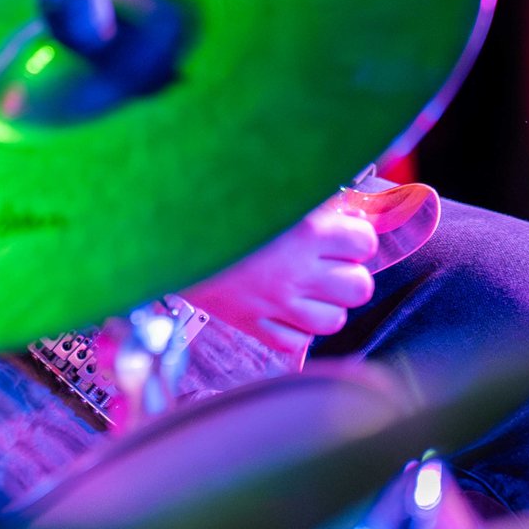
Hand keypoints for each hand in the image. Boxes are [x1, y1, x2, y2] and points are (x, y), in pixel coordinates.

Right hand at [184, 196, 377, 359]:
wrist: (163, 228)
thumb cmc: (216, 201)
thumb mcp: (273, 185)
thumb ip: (316, 196)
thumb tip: (354, 207)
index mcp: (305, 231)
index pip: (365, 243)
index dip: (356, 236)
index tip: (341, 231)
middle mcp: (295, 271)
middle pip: (359, 287)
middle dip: (348, 273)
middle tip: (328, 260)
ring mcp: (274, 303)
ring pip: (333, 321)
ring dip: (327, 304)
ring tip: (308, 285)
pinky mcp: (250, 324)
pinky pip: (295, 343)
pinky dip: (296, 330)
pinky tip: (285, 308)